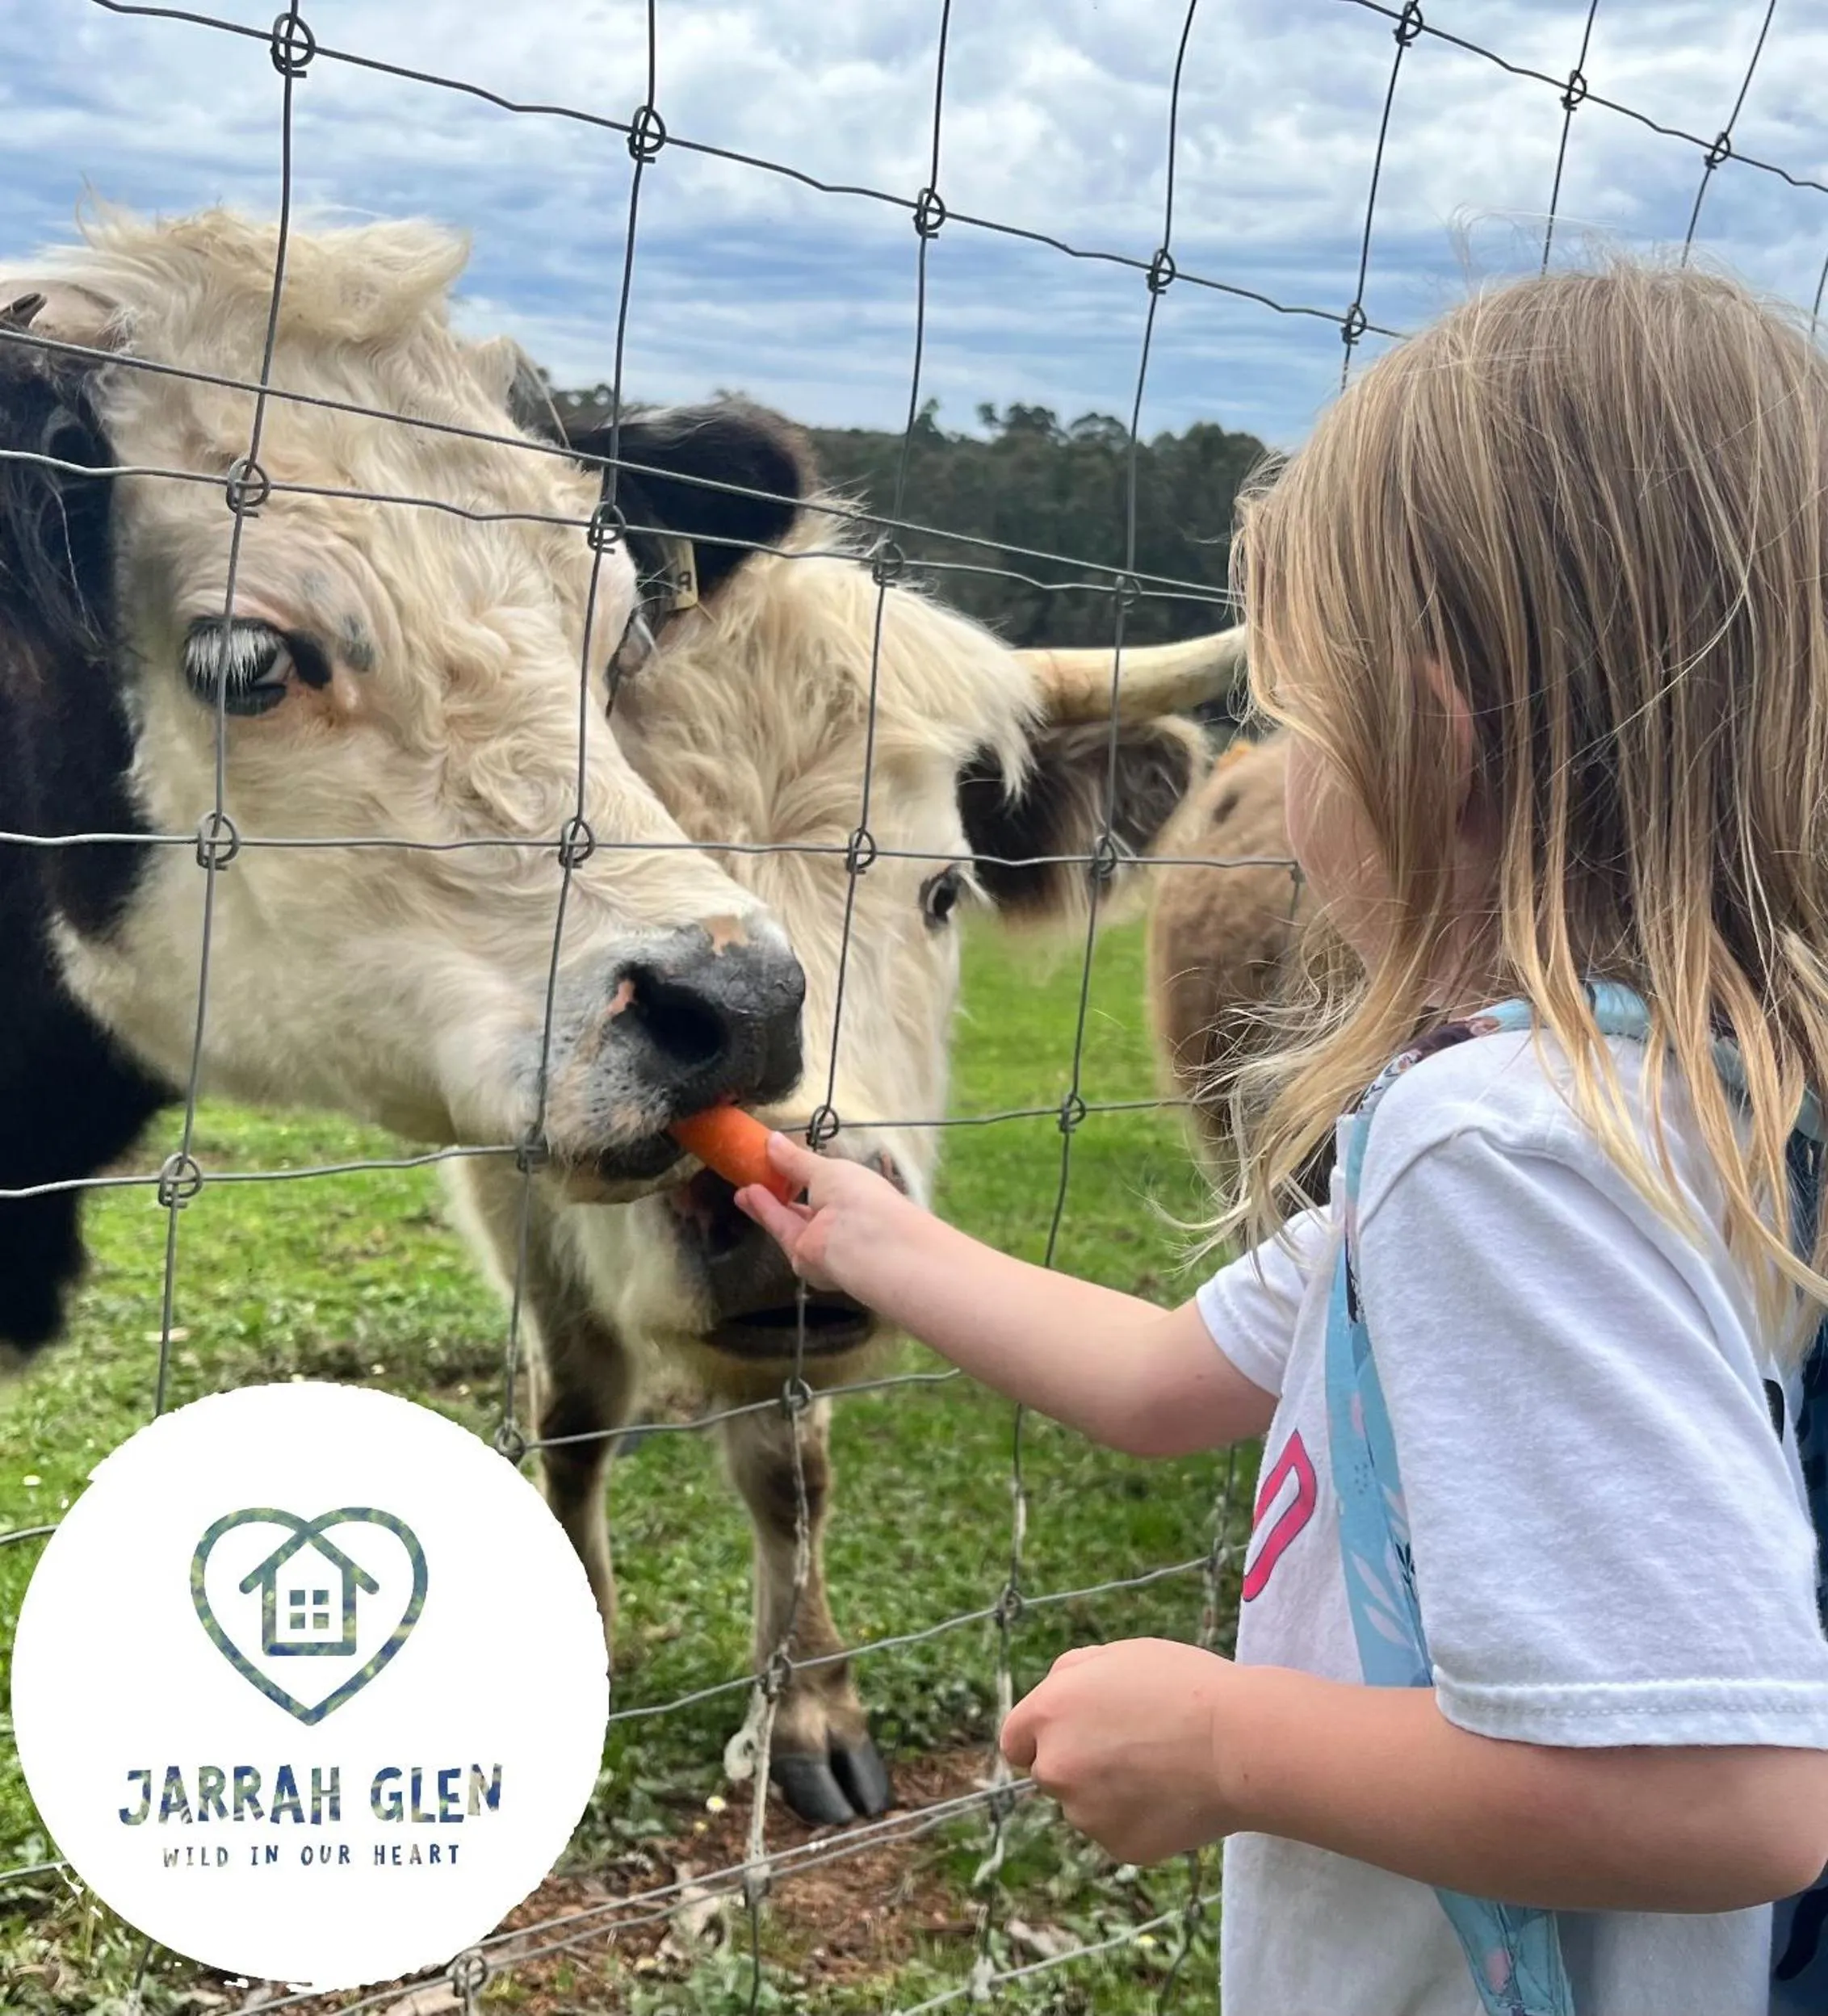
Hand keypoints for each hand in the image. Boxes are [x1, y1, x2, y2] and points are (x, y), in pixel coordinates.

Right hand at [734, 1131, 922, 1299]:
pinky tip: (747, 1196)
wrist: (865, 1243)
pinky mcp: (803, 1257)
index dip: (801, 1173)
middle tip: (753, 1174)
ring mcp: (822, 1241)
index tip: (777, 1160)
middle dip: (779, 1190)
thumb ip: (796, 1160)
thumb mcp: (826, 1169)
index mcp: (855, 1195)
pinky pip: (783, 1229)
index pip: (826, 1184)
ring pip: (790, 1219)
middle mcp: (840, 1220)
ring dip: (767, 1202)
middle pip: (804, 1206)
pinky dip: (766, 1212)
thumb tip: (773, 1139)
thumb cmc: (857, 1195)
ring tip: (744, 1186)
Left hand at [1000, 1639, 1242, 1864]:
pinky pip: (1119, 1832)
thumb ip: (1070, 1674)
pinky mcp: (1119, 1846)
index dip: (1039, 1738)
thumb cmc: (1183, 1686)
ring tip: (1162, 1767)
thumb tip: (1052, 1695)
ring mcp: (1086, 1813)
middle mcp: (1055, 1766)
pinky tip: (1174, 1795)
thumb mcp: (1118, 1654)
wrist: (1237, 1742)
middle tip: (1130, 1747)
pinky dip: (1139, 1819)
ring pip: (1086, 1806)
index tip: (1067, 1737)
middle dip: (1078, 1763)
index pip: (1015, 1740)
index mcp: (1048, 1712)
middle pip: (1050, 1773)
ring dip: (1108, 1793)